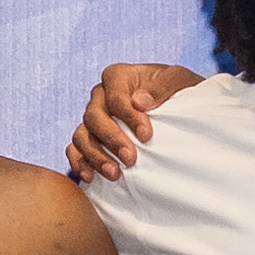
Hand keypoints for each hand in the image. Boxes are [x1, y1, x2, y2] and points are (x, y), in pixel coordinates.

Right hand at [65, 62, 202, 180]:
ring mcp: (93, 118)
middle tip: (130, 159)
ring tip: (114, 174)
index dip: (127, 116)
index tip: (146, 135)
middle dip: (111, 139)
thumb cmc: (177, 91)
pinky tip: (91, 177)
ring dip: (95, 156)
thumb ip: (161, 86)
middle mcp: (100, 96)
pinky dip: (80, 163)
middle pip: (93, 116)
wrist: (179, 107)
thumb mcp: (178, 81)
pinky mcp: (90, 138)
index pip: (114, 96)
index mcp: (118, 77)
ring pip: (81, 135)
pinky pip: (75, 150)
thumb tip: (139, 102)